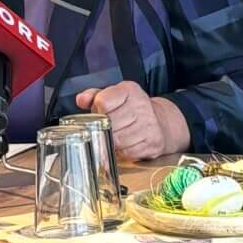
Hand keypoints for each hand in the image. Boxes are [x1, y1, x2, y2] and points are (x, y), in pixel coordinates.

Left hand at [73, 82, 189, 163]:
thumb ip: (94, 96)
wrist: (161, 121)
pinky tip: (122, 145)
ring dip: (110, 142)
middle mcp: (142, 106)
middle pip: (110, 123)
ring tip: (112, 137)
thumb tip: (81, 100)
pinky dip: (121, 152)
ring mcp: (149, 125)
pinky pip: (127, 152)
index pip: (103, 102)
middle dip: (102, 129)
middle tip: (102, 129)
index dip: (96, 111)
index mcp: (129, 90)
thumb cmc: (130, 109)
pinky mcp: (153, 143)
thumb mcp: (113, 96)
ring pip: (117, 140)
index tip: (98, 113)